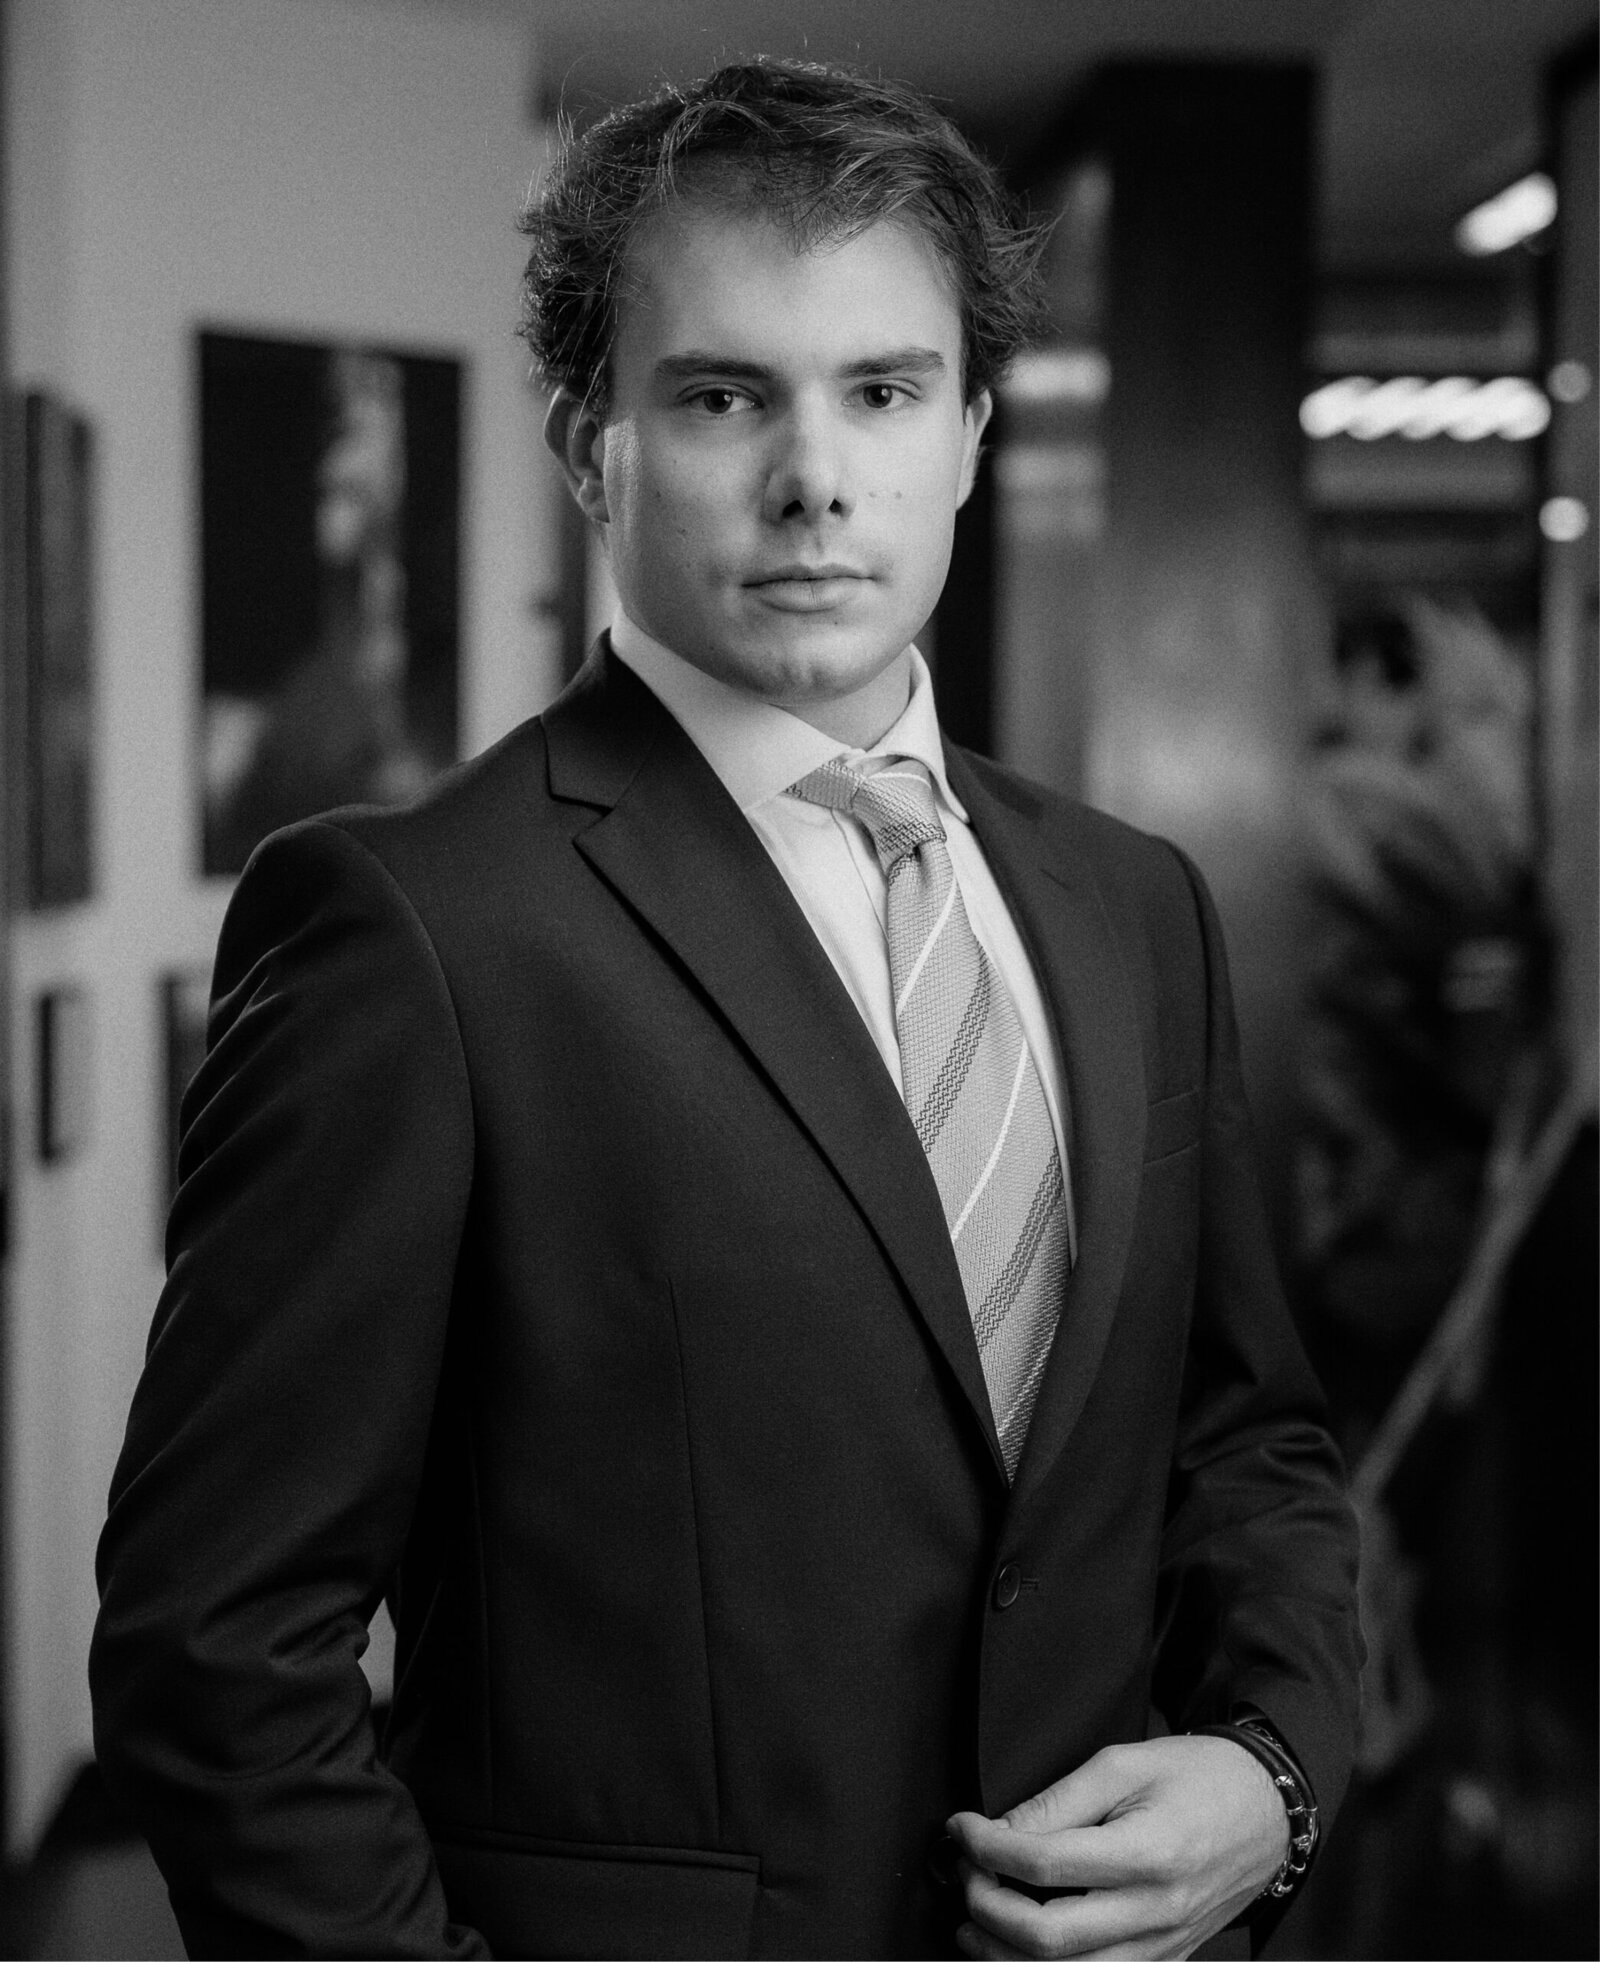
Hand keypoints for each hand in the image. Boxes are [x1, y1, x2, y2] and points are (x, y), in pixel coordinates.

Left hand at [946, 1734, 1287, 1958]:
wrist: (1267, 1810)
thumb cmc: (1197, 1777)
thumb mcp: (1123, 1763)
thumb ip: (1057, 1801)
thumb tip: (998, 1830)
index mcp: (1148, 1852)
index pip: (1044, 1864)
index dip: (987, 1848)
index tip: (961, 1829)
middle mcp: (1156, 1911)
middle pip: (1048, 1939)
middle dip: (986, 1908)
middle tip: (963, 1874)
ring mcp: (1163, 1946)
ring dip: (1005, 1955)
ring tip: (974, 1922)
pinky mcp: (1165, 1961)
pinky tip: (1019, 1948)